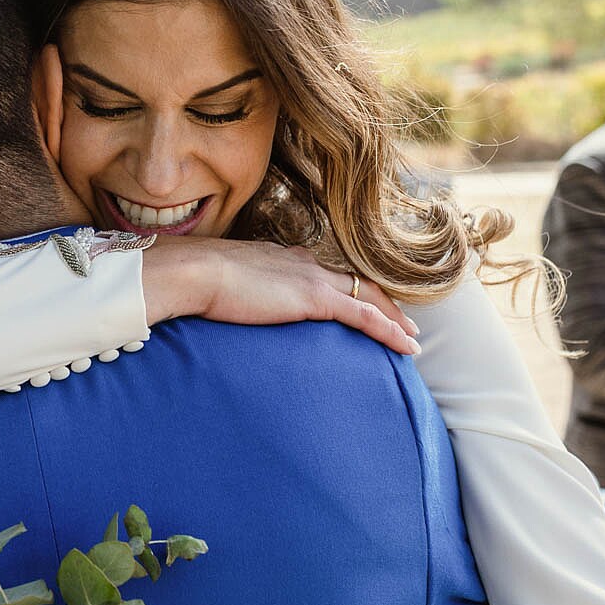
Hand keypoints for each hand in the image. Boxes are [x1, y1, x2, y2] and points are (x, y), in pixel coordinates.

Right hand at [144, 237, 419, 354]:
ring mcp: (312, 279)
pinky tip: (407, 347)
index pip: (325, 273)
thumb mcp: (218, 285)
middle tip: (403, 322)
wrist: (193, 272)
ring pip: (369, 297)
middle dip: (382, 301)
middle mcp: (304, 263)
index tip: (359, 301)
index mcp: (281, 258)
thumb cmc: (193, 281)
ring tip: (411, 339)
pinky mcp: (315, 299)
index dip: (346, 289)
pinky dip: (390, 330)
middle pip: (355, 282)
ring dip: (394, 319)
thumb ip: (231, 293)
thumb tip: (219, 307)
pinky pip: (365, 316)